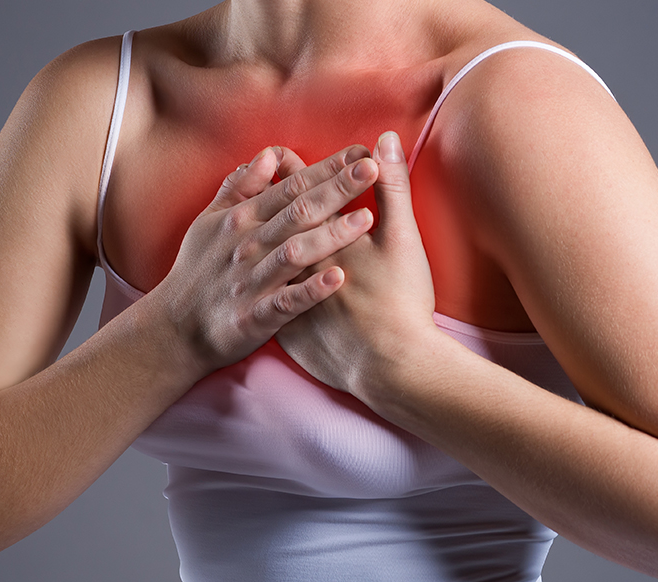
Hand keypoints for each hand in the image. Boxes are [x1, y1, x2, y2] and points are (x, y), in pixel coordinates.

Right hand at [152, 144, 379, 373]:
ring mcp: (251, 280)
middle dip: (337, 189)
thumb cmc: (197, 271)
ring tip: (366, 219)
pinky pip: (287, 302)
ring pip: (295, 252)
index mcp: (242, 219)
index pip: (291, 186)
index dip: (327, 168)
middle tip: (373, 169)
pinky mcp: (254, 316)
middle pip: (298, 211)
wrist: (174, 329)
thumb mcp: (209, 222)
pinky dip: (311, 290)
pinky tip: (338, 279)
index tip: (363, 153)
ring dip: (330, 235)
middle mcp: (248, 244)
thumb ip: (240, 188)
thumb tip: (269, 156)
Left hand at [275, 131, 438, 395]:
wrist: (389, 365)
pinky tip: (261, 286)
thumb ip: (392, 186)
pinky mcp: (286, 331)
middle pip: (273, 224)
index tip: (279, 156)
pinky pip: (268, 305)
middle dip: (265, 203)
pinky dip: (264, 291)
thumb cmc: (402, 299)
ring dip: (259, 247)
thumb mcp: (403, 236)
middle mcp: (296, 263)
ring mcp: (287, 298)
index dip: (290, 170)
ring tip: (253, 233)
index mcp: (323, 236)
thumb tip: (384, 140)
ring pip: (264, 265)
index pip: (297, 191)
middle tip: (257, 190)